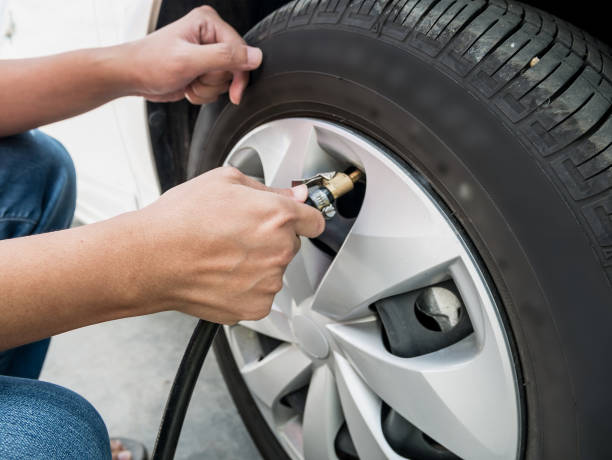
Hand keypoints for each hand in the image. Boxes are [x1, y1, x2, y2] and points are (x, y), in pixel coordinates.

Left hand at [123, 6, 261, 103]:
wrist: (133, 77)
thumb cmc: (150, 63)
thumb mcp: (189, 60)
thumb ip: (224, 57)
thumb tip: (254, 56)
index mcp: (208, 23)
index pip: (241, 50)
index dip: (238, 74)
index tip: (234, 91)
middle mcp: (209, 36)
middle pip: (234, 68)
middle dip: (214, 81)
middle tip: (195, 77)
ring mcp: (206, 53)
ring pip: (225, 81)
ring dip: (207, 89)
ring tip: (188, 81)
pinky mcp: (202, 69)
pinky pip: (216, 88)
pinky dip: (202, 93)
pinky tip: (188, 85)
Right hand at [137, 167, 324, 323]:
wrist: (151, 259)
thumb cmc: (180, 220)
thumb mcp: (224, 181)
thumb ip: (268, 188)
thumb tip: (293, 193)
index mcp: (278, 216)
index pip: (314, 221)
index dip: (302, 218)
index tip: (295, 221)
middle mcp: (279, 250)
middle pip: (290, 244)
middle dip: (271, 239)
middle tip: (237, 234)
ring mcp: (268, 281)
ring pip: (273, 271)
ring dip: (258, 265)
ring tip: (223, 255)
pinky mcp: (255, 306)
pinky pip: (260, 294)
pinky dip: (246, 288)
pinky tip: (222, 275)